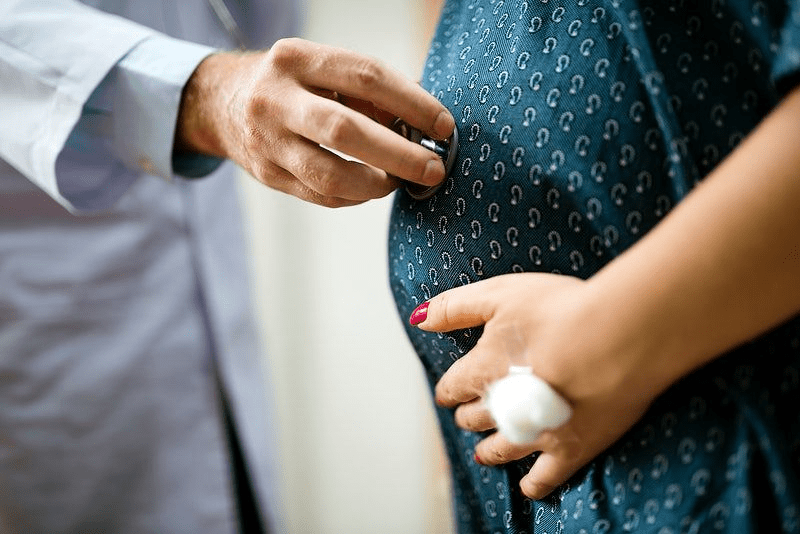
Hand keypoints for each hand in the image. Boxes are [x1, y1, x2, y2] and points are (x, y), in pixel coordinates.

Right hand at [176, 38, 453, 206]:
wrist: (222, 104)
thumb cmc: (291, 85)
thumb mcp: (322, 70)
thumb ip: (368, 92)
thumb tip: (423, 124)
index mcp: (297, 59)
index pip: (366, 76)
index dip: (412, 103)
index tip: (443, 126)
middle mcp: (275, 98)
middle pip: (346, 131)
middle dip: (399, 154)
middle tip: (432, 169)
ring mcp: (267, 140)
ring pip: (330, 174)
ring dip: (376, 184)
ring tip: (399, 181)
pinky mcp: (267, 174)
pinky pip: (321, 195)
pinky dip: (354, 196)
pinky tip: (370, 188)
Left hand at [411, 273, 666, 499]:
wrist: (620, 337)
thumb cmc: (561, 309)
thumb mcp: (500, 294)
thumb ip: (455, 308)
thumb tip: (419, 318)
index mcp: (483, 369)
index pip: (453, 386)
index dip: (450, 389)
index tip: (449, 392)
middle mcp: (502, 407)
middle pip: (475, 417)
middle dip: (470, 415)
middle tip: (470, 416)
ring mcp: (536, 433)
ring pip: (501, 449)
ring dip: (489, 450)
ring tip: (484, 452)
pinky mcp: (572, 450)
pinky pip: (545, 478)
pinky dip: (533, 483)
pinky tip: (528, 484)